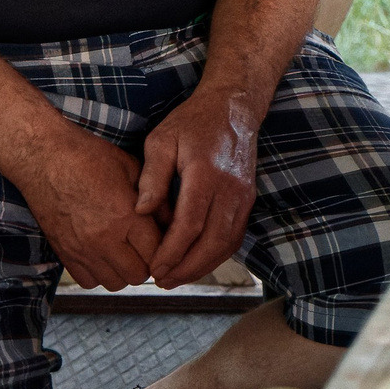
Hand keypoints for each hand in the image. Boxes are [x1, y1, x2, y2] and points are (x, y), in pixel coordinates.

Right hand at [16, 127, 162, 290]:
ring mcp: (82, 249)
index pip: (158, 252)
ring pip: (115, 283)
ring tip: (126, 251)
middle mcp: (104, 238)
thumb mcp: (133, 169)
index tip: (164, 239)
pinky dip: (100, 274)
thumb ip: (156, 199)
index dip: (166, 248)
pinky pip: (89, 282)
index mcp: (125, 215)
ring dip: (124, 271)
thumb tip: (174, 223)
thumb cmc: (90, 157)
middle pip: (138, 274)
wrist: (44, 158)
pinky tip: (104, 255)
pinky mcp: (64, 254)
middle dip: (147, 263)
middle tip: (146, 247)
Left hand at [136, 84, 260, 288]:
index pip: (190, 225)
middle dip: (187, 268)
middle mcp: (230, 189)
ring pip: (227, 243)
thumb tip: (141, 212)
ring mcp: (243, 195)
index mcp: (205, 174)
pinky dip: (218, 254)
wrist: (234, 107)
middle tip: (163, 281)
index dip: (171, 253)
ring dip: (203, 266)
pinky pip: (235, 235)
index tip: (154, 269)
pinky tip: (199, 261)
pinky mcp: (248, 199)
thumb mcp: (162, 140)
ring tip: (177, 277)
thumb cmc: (193, 121)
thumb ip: (152, 177)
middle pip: (212, 242)